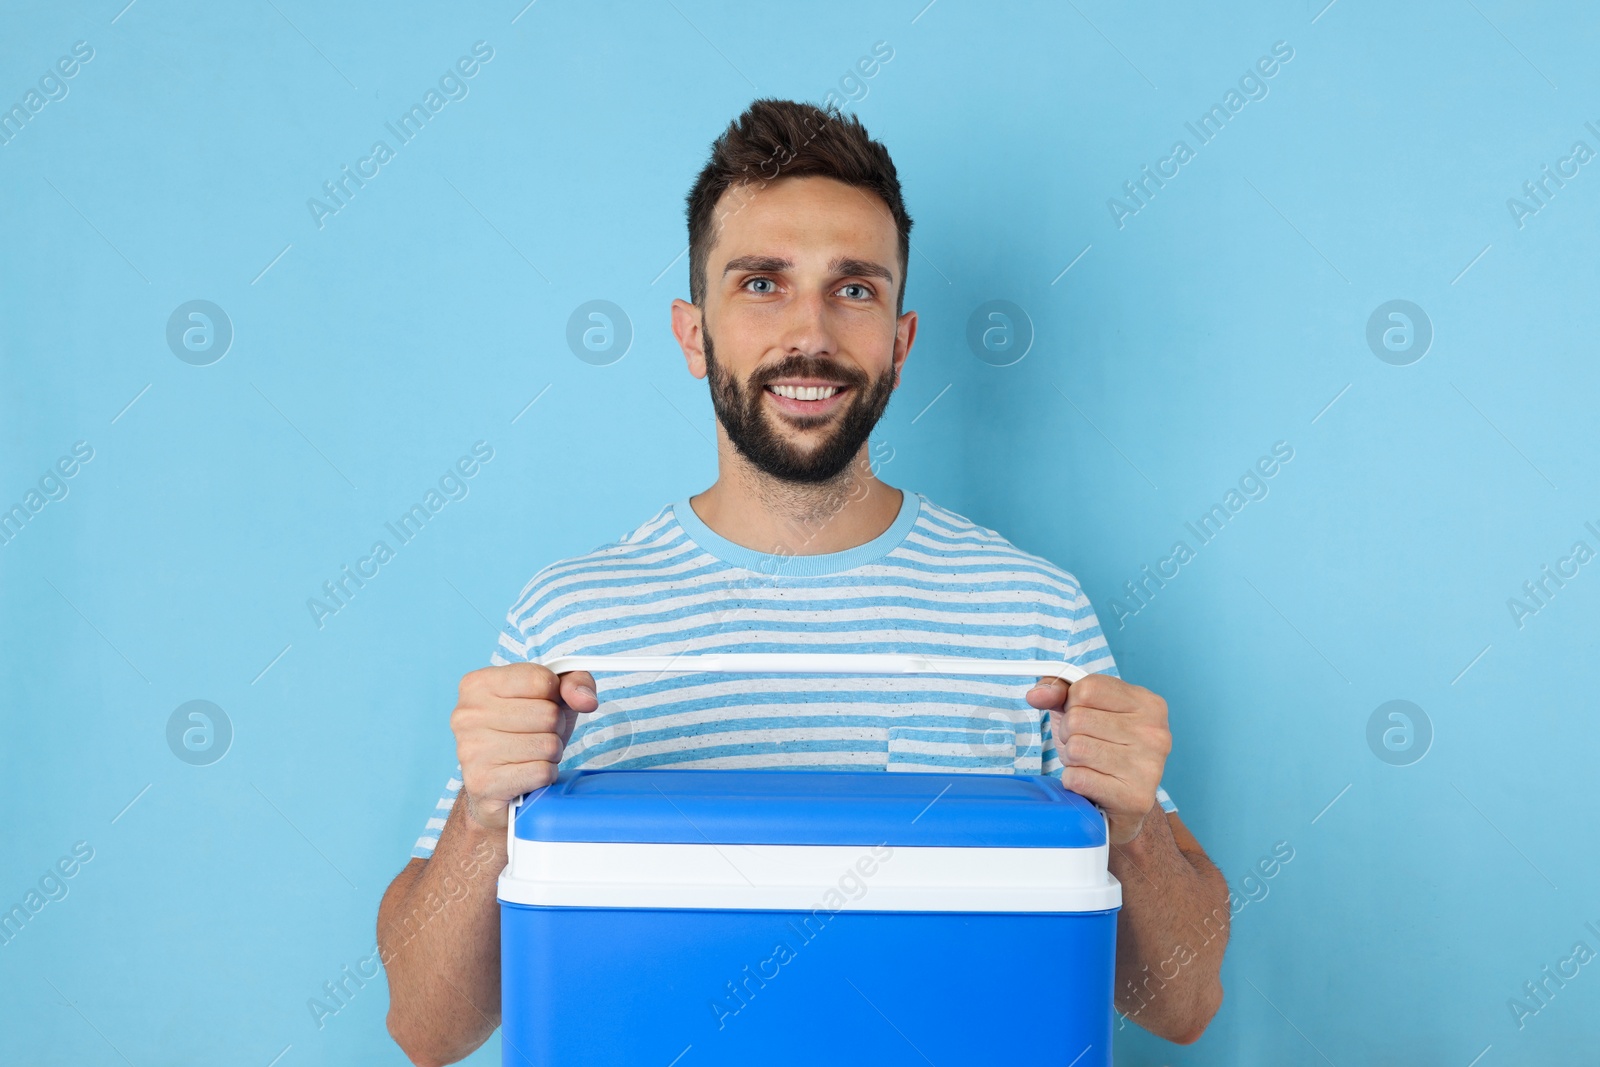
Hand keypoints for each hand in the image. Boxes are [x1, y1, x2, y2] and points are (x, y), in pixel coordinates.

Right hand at [450, 662, 598, 832]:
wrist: (497, 786)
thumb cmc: (524, 733)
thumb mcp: (551, 697)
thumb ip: (574, 682)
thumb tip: (586, 700)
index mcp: (478, 684)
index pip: (541, 680)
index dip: (554, 697)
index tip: (540, 707)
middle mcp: (466, 715)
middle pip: (548, 714)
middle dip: (555, 729)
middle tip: (536, 737)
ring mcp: (470, 750)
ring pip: (547, 745)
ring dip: (551, 754)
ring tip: (531, 756)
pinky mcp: (483, 783)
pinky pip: (542, 772)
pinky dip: (545, 776)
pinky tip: (527, 775)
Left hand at [1025, 673, 1170, 845]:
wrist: (1124, 803)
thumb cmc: (1104, 748)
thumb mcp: (1084, 709)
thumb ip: (1059, 691)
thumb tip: (1036, 695)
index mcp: (1148, 704)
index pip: (1087, 689)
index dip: (1072, 704)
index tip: (1084, 718)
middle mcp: (1155, 733)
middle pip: (1077, 719)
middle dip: (1068, 734)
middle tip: (1085, 746)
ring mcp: (1148, 767)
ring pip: (1076, 749)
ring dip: (1071, 759)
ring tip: (1089, 765)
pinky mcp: (1134, 798)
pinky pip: (1077, 778)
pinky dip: (1073, 781)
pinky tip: (1092, 783)